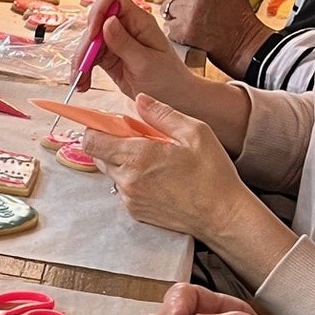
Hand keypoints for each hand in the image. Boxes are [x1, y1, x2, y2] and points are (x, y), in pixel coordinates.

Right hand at [71, 0, 191, 103]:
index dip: (97, 11)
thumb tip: (107, 21)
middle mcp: (126, 27)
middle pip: (94, 24)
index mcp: (139, 21)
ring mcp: (116, 42)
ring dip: (81, 62)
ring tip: (80, 83)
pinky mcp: (109, 57)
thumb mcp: (145, 63)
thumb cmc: (167, 79)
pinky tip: (82, 85)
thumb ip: (125, 43)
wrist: (173, 98)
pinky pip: (90, 59)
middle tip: (81, 69)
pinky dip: (83, 71)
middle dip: (85, 45)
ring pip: (89, 43)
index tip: (92, 35)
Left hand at [82, 93, 247, 239]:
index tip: (112, 123)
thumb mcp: (195, 132)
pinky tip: (158, 176)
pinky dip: (133, 179)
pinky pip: (124, 188)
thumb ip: (162, 114)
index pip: (93, 141)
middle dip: (112, 143)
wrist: (221, 214)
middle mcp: (127, 180)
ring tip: (154, 159)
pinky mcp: (135, 211)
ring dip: (124, 162)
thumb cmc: (212, 174)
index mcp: (138, 158)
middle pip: (99, 156)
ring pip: (112, 172)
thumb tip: (140, 100)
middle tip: (140, 138)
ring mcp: (129, 198)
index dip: (97, 128)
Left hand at [159, 0, 270, 76]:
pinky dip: (175, 31)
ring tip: (192, 21)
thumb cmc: (237, 13)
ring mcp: (190, 11)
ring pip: (168, 9)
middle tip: (187, 10)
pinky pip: (168, 27)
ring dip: (175, 16)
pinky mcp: (184, 30)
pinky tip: (190, 32)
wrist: (244, 41)